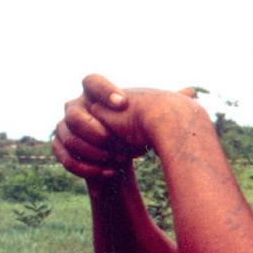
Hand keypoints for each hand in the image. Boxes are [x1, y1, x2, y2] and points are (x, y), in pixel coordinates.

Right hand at [53, 75, 201, 179]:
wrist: (118, 158)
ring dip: (95, 150)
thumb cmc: (134, 133)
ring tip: (122, 160)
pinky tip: (112, 172)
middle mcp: (74, 107)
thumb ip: (164, 103)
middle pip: (73, 112)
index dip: (104, 91)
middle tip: (120, 142)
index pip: (91, 81)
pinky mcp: (61, 150)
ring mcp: (63, 128)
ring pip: (68, 137)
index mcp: (93, 93)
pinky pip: (66, 159)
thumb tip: (191, 91)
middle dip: (97, 129)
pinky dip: (89, 167)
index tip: (124, 104)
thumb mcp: (149, 118)